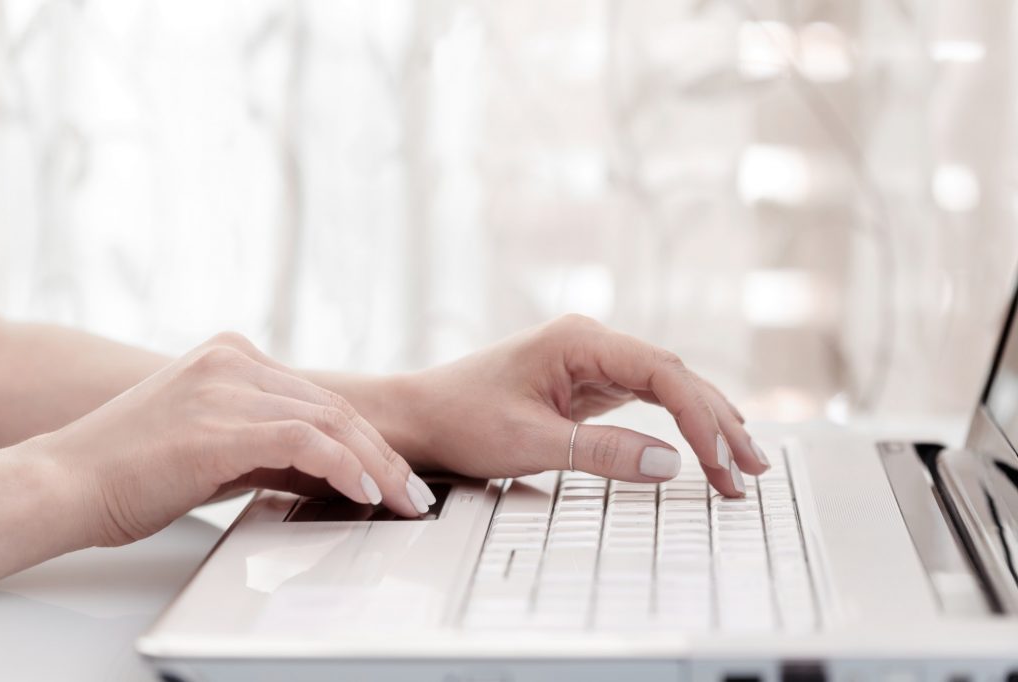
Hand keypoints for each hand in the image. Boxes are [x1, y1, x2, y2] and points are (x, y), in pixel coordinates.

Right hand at [14, 333, 436, 550]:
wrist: (65, 483)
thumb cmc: (132, 473)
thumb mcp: (216, 450)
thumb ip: (273, 452)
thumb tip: (332, 473)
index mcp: (232, 357)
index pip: (319, 399)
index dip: (365, 440)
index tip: (394, 475)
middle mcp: (233, 360)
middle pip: (333, 407)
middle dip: (382, 454)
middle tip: (413, 492)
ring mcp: (226, 386)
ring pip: (329, 420)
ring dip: (375, 464)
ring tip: (401, 499)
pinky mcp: (220, 422)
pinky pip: (305, 441)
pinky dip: (343, 466)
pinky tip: (363, 492)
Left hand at [398, 315, 767, 496]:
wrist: (421, 415)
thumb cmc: (462, 418)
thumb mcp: (531, 442)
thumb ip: (601, 452)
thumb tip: (670, 462)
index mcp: (579, 340)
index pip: (660, 373)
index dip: (698, 416)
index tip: (720, 458)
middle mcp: (591, 343)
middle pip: (674, 377)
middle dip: (716, 422)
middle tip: (750, 468)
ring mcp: (592, 362)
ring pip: (666, 388)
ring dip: (704, 423)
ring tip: (741, 464)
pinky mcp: (588, 385)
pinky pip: (647, 401)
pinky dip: (677, 425)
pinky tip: (703, 444)